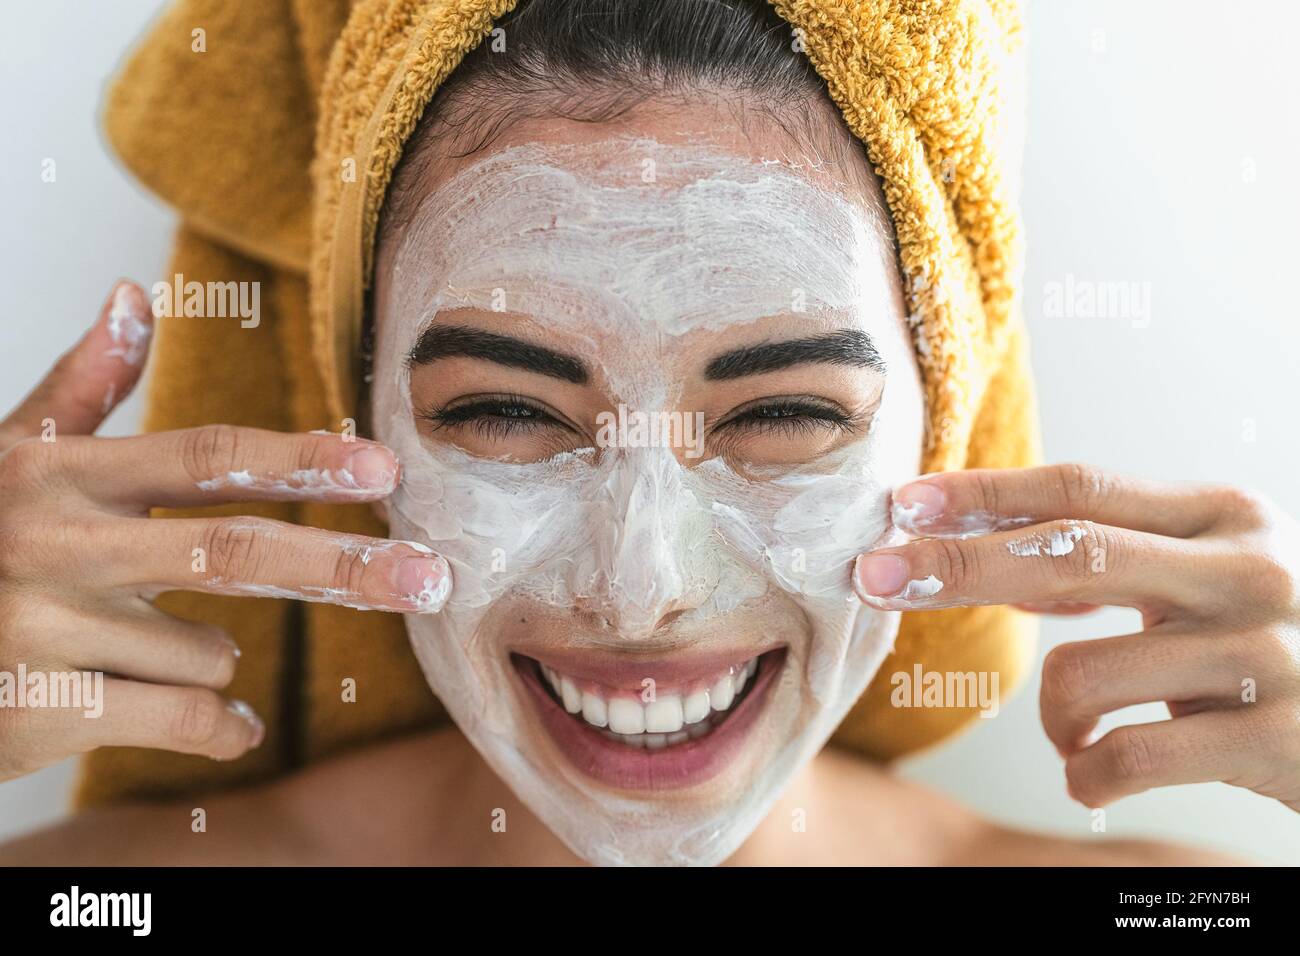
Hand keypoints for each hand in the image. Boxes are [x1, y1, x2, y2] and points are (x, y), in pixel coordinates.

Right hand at [0, 280, 450, 780]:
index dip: (301, 461)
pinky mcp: (47, 712)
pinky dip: (226, 727)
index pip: (204, 457)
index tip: (383, 467)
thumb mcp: (11, 462)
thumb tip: (132, 294)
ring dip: (211, 658)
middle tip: (432, 578)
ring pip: (216, 650)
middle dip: (345, 569)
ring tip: (139, 651)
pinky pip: (192, 719)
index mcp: (60, 476)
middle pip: (234, 553)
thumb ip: (82, 387)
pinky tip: (224, 724)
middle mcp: (57, 545)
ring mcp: (48, 632)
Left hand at [853, 462, 1299, 811]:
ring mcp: (1267, 656)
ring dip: (1050, 714)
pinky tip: (1098, 768)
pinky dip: (1083, 770)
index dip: (983, 493)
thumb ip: (1107, 556)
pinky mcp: (1274, 741)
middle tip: (874, 576)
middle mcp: (1249, 570)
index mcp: (1224, 515)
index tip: (902, 503)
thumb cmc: (1262, 646)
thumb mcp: (1198, 578)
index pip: (1082, 487)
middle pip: (1070, 552)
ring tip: (1077, 729)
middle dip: (956, 565)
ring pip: (1083, 672)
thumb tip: (980, 545)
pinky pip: (1123, 757)